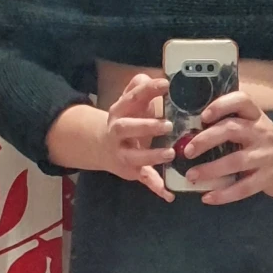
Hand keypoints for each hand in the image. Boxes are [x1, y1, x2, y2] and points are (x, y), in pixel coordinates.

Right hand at [102, 74, 175, 202]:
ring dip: (152, 156)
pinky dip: (156, 187)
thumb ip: (141, 87)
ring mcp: (122, 153)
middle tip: (168, 124)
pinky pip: (143, 179)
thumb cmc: (127, 117)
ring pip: (134, 157)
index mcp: (120, 110)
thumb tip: (157, 78)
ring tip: (171, 153)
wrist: (102, 145)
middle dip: (146, 126)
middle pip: (126, 127)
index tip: (166, 84)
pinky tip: (169, 194)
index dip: (148, 89)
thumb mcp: (131, 100)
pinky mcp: (131, 171)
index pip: (132, 97)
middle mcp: (117, 131)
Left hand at [183, 91, 272, 204]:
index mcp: (255, 116)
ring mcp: (266, 155)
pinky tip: (208, 197)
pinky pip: (244, 187)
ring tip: (191, 176)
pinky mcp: (269, 178)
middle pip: (232, 129)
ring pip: (235, 161)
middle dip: (206, 139)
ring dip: (210, 170)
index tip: (203, 115)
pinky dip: (224, 194)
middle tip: (187, 151)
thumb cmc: (267, 141)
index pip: (241, 100)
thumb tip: (191, 130)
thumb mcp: (255, 125)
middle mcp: (261, 132)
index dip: (221, 105)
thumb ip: (231, 124)